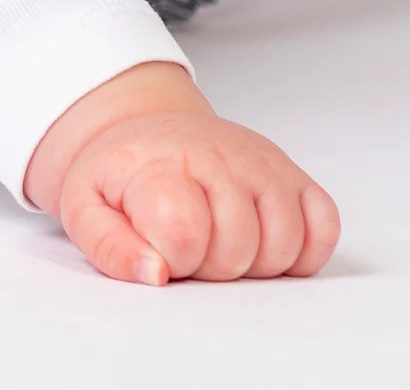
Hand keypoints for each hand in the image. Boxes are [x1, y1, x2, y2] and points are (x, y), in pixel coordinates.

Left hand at [23, 62, 338, 283]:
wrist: (150, 134)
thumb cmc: (122, 178)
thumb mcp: (85, 208)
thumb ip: (108, 247)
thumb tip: (154, 275)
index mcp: (163, 164)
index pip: (184, 233)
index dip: (172, 258)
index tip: (157, 247)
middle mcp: (221, 156)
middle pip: (237, 249)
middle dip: (209, 265)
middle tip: (187, 244)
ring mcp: (263, 164)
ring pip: (284, 244)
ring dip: (253, 263)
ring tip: (220, 242)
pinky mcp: (294, 175)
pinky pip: (325, 226)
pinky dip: (303, 249)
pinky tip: (264, 241)